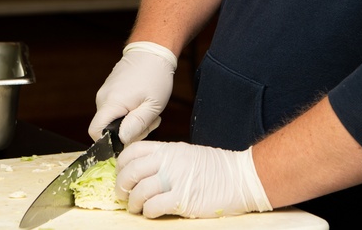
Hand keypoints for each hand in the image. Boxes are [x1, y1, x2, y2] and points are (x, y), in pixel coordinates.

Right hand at [88, 42, 177, 143]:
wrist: (153, 51)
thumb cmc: (155, 76)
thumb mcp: (152, 105)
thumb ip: (136, 125)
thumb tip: (122, 141)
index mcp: (111, 103)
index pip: (95, 131)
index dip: (109, 141)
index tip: (129, 139)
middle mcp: (103, 98)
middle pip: (108, 127)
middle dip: (129, 131)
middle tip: (150, 122)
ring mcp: (106, 92)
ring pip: (114, 119)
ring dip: (133, 121)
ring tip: (150, 111)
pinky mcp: (111, 89)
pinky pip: (117, 109)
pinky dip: (130, 112)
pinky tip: (144, 104)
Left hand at [116, 141, 271, 218]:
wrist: (241, 178)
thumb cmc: (216, 168)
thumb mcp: (187, 154)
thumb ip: (165, 159)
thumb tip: (142, 170)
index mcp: (169, 149)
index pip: (133, 151)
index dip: (121, 165)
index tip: (121, 175)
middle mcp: (169, 161)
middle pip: (131, 172)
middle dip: (121, 187)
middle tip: (123, 196)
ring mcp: (176, 179)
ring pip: (139, 191)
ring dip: (133, 203)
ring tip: (137, 208)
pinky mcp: (182, 199)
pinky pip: (154, 206)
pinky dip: (148, 212)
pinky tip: (152, 212)